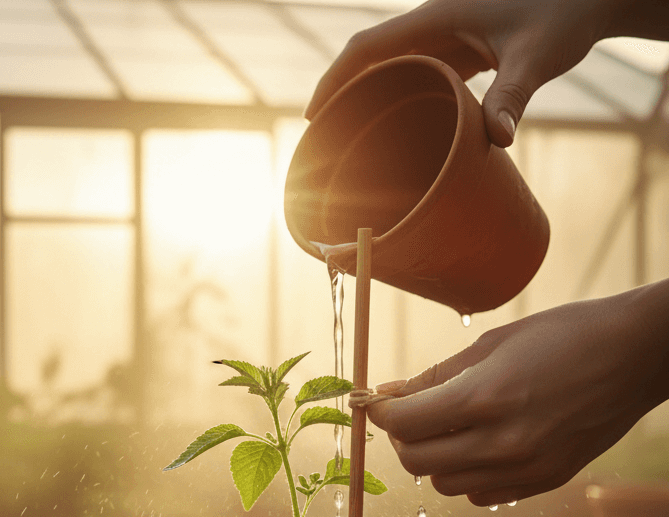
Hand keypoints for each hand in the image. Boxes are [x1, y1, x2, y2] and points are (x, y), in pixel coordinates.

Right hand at [306, 0, 631, 146]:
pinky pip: (413, 72)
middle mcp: (432, 25)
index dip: (334, 80)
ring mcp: (444, 36)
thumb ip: (512, 96)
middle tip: (321, 139)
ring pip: (389, 66)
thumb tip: (497, 142)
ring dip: (364, 97)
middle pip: (368, 58)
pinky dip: (393, 97)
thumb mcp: (536, 57)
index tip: (312, 116)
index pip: (367, 48)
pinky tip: (391, 127)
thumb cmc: (565, 13)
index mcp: (436, 19)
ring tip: (347, 140)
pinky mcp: (459, 48)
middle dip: (339, 94)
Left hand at [363, 284, 668, 505]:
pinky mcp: (544, 481)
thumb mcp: (493, 344)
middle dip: (402, 438)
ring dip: (434, 459)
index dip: (382, 411)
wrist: (639, 355)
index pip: (403, 423)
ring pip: (443, 485)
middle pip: (415, 462)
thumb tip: (388, 395)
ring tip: (451, 427)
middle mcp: (503, 442)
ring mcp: (526, 468)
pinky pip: (478, 494)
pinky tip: (482, 445)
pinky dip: (467, 475)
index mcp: (485, 398)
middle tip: (412, 415)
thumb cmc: (566, 335)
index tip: (377, 401)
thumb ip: (435, 376)